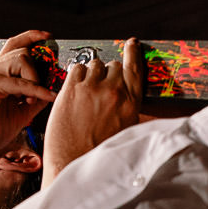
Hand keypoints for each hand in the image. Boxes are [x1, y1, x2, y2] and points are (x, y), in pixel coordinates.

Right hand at [0, 30, 56, 185]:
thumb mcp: (21, 112)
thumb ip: (35, 98)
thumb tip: (53, 87)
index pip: (15, 44)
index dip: (32, 37)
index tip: (48, 38)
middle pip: (23, 51)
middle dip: (38, 70)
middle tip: (38, 93)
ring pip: (22, 59)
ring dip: (35, 79)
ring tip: (29, 101)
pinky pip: (20, 82)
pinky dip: (36, 90)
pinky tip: (45, 97)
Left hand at [42, 37, 143, 186]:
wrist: (73, 164)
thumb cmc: (98, 153)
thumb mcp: (125, 131)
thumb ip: (127, 108)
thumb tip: (124, 96)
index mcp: (131, 103)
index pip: (135, 68)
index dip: (133, 52)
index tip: (131, 44)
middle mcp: (114, 92)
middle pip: (113, 66)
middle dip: (107, 73)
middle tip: (99, 88)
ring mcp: (92, 89)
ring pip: (94, 65)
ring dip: (91, 73)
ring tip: (85, 92)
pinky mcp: (71, 90)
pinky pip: (76, 68)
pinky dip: (75, 75)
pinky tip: (74, 89)